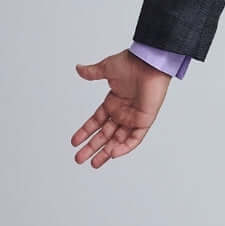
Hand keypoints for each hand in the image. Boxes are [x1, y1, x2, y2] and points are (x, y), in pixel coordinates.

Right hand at [71, 49, 172, 166]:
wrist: (150, 63)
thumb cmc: (132, 63)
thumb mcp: (107, 68)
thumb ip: (93, 72)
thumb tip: (79, 69)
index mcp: (113, 102)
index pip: (96, 121)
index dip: (85, 132)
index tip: (74, 141)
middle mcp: (122, 112)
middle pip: (105, 134)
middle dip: (92, 147)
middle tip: (79, 159)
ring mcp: (133, 117)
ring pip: (118, 140)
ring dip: (106, 152)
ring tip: (94, 163)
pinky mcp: (144, 120)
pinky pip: (135, 138)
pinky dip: (125, 147)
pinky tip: (113, 154)